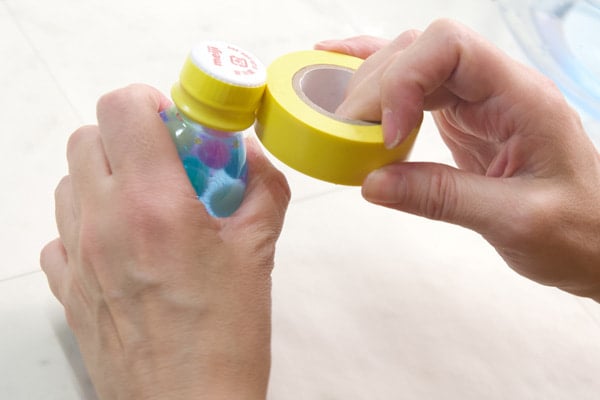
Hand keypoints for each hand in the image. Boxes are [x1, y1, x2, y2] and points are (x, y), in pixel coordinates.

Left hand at [40, 84, 289, 398]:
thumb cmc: (226, 338)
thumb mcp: (259, 251)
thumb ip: (262, 187)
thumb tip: (250, 156)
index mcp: (155, 205)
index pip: (122, 109)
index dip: (149, 103)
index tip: (176, 125)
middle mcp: (104, 223)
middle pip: (88, 137)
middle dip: (128, 136)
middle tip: (167, 162)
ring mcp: (78, 258)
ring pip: (70, 181)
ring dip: (106, 176)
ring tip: (146, 203)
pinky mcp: (69, 290)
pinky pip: (60, 234)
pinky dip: (87, 223)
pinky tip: (121, 245)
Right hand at [316, 19, 599, 300]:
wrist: (598, 241)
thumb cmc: (578, 230)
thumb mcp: (514, 221)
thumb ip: (442, 197)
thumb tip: (371, 182)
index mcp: (522, 97)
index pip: (451, 47)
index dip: (404, 80)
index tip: (387, 135)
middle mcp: (497, 87)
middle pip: (421, 50)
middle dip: (377, 87)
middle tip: (351, 136)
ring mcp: (477, 100)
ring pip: (411, 65)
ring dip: (370, 88)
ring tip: (342, 124)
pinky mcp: (461, 119)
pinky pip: (413, 88)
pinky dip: (377, 81)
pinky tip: (343, 69)